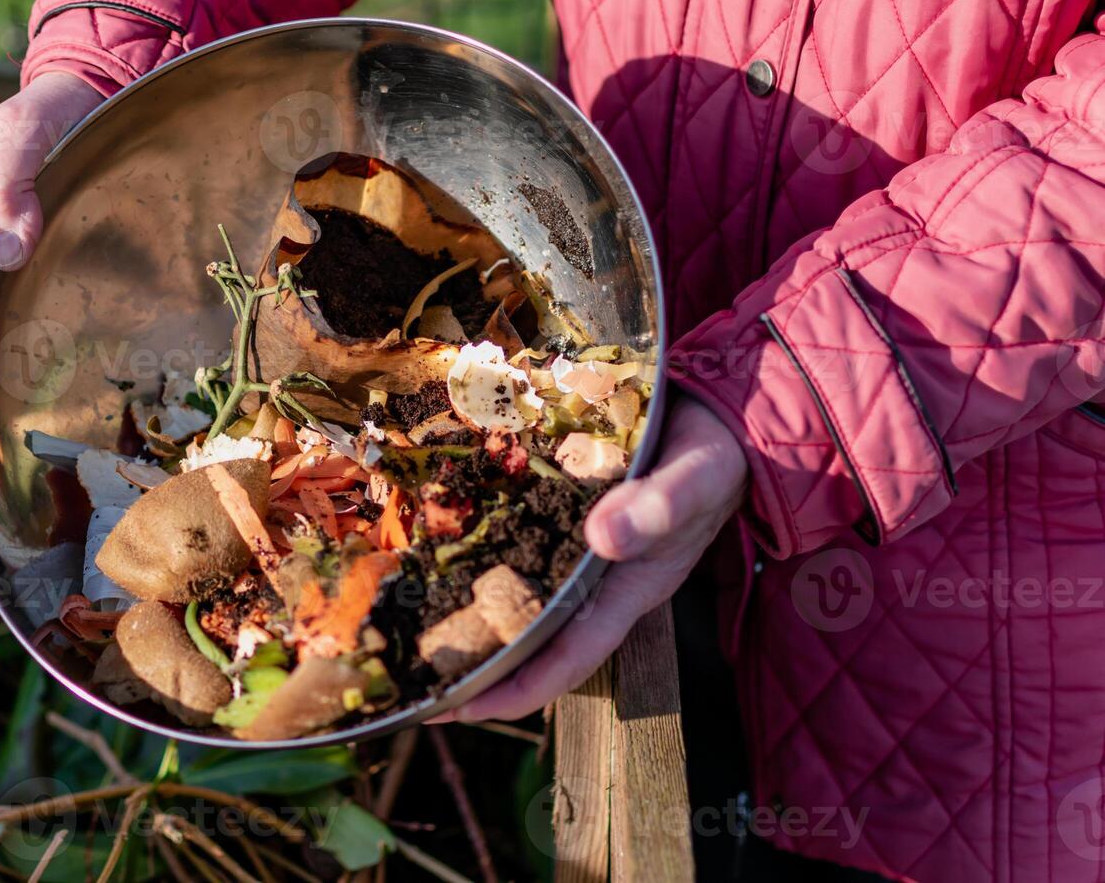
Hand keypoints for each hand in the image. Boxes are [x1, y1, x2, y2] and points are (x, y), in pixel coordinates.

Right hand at [0, 72, 104, 312]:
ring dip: (28, 294)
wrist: (91, 96)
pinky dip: (44, 279)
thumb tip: (6, 254)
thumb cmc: (51, 107)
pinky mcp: (25, 225)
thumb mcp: (21, 133)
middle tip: (46, 323)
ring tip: (59, 311)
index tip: (18, 323)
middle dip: (5, 304)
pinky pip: (28, 266)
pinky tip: (66, 290)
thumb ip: (5, 185)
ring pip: (3, 278)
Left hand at [432, 395, 748, 722]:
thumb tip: (603, 537)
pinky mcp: (563, 514)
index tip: (459, 706)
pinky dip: (478, 547)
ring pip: (515, 591)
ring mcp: (578, 550)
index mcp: (629, 591)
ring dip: (465, 605)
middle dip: (474, 657)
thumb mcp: (696, 479)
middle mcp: (596, 581)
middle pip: (529, 636)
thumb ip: (660, 507)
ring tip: (405, 616)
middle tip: (408, 674)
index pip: (569, 657)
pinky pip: (515, 541)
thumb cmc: (714, 459)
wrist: (719, 418)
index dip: (517, 688)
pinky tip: (435, 540)